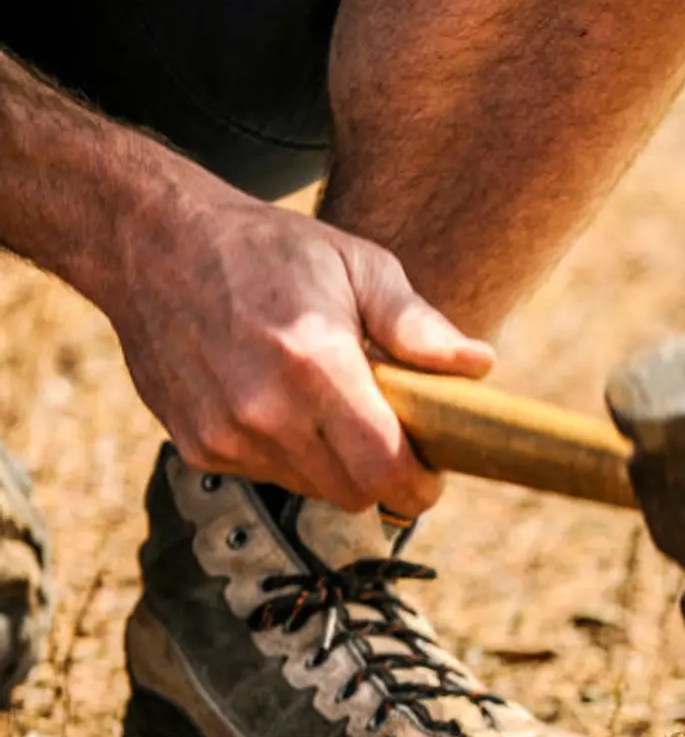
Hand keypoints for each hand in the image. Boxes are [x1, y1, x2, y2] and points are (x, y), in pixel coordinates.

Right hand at [103, 179, 492, 516]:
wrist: (152, 243)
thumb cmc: (270, 249)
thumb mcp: (358, 266)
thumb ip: (418, 326)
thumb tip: (479, 365)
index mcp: (315, 366)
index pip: (384, 471)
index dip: (420, 484)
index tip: (433, 471)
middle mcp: (264, 411)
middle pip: (355, 493)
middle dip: (383, 475)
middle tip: (391, 434)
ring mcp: (223, 434)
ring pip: (312, 489)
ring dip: (335, 465)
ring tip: (331, 408)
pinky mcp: (195, 445)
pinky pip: (266, 476)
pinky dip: (288, 455)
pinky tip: (281, 404)